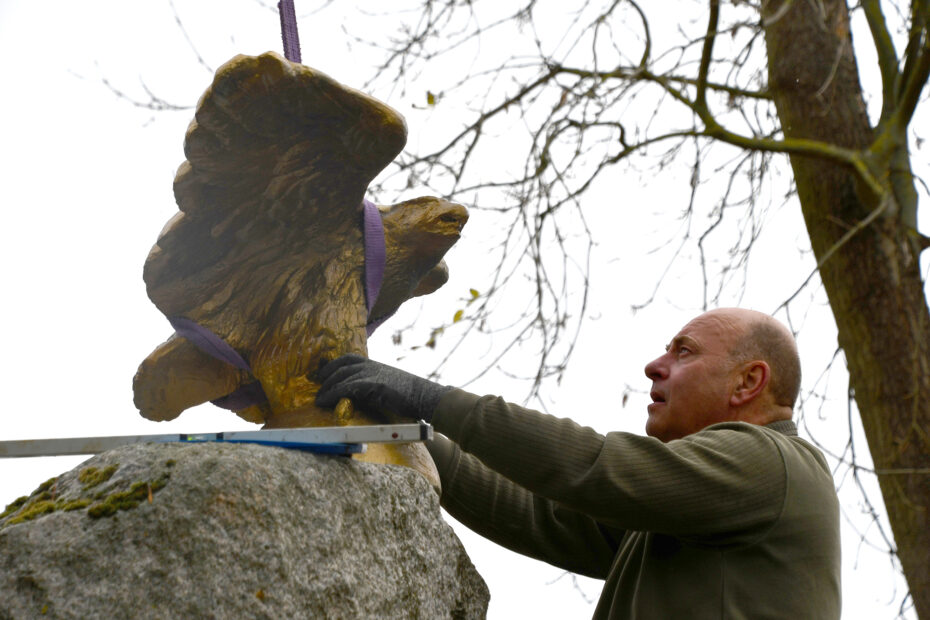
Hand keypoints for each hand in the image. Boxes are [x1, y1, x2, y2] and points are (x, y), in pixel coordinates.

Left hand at [315, 354, 449, 421]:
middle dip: (326, 377)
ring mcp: (372, 373)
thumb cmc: (411, 395)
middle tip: (317, 388)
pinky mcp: (373, 384)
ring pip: (341, 377)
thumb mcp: (391, 384)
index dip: (333, 365)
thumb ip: (376, 384)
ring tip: (318, 399)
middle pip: (341, 366)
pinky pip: (346, 387)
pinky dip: (332, 394)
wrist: (426, 396)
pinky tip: (325, 402)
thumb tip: (361, 395)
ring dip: (326, 388)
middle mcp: (372, 365)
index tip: (323, 374)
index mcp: (376, 364)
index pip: (349, 358)